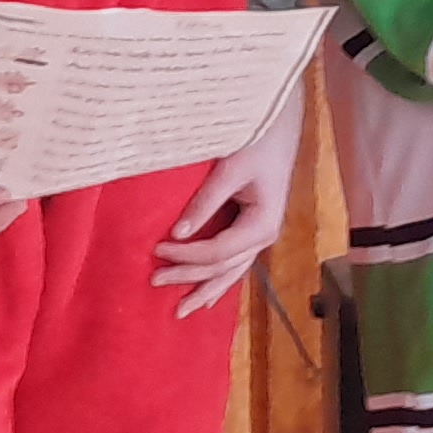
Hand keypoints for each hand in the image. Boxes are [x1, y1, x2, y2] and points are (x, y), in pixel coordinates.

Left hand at [153, 85, 304, 318]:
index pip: (217, 251)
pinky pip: (233, 262)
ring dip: (204, 290)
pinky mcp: (252, 228)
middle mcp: (264, 235)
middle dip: (189, 279)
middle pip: (222, 268)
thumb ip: (205, 201)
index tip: (156, 248)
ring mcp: (260, 234)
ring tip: (180, 311)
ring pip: (230, 272)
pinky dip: (217, 279)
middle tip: (153, 281)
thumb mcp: (231, 168)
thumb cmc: (257, 139)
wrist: (279, 121)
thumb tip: (177, 232)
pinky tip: (204, 296)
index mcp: (263, 224)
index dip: (186, 255)